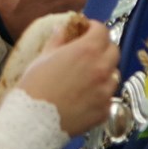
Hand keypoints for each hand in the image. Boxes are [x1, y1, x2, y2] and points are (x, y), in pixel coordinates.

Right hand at [15, 19, 118, 135]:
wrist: (33, 120)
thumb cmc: (35, 85)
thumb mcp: (44, 56)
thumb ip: (58, 40)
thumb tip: (63, 29)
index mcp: (87, 50)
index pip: (103, 31)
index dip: (94, 28)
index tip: (87, 30)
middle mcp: (101, 69)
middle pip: (114, 51)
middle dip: (103, 48)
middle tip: (90, 52)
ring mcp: (105, 92)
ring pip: (114, 75)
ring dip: (105, 72)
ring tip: (88, 77)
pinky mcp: (104, 111)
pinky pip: (108, 98)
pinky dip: (100, 95)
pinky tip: (85, 97)